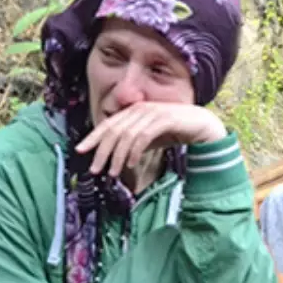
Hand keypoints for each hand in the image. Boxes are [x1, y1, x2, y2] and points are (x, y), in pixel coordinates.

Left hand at [76, 103, 227, 176]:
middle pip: (113, 131)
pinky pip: (143, 137)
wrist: (203, 124)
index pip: (107, 124)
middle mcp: (139, 109)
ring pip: (126, 136)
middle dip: (101, 151)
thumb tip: (118, 156)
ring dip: (117, 156)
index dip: (92, 137)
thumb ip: (135, 143)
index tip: (79, 151)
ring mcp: (151, 113)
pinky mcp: (164, 119)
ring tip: (113, 173)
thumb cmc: (176, 131)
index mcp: (133, 111)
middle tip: (95, 169)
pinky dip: (134, 152)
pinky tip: (131, 164)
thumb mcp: (151, 138)